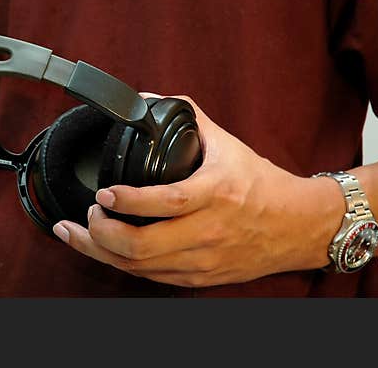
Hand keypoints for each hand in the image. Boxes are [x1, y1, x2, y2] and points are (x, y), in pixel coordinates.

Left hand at [51, 94, 343, 287]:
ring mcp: (204, 259)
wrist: (301, 227)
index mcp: (217, 194)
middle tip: (87, 213)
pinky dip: (121, 264)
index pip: (168, 202)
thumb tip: (146, 98)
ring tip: (76, 233)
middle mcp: (210, 231)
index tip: (103, 192)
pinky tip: (102, 250)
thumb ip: (188, 117)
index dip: (129, 201)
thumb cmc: (262, 184)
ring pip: (140, 267)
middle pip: (143, 246)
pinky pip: (151, 277)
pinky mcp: (200, 278)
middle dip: (101, 233)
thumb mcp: (227, 144)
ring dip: (100, 251)